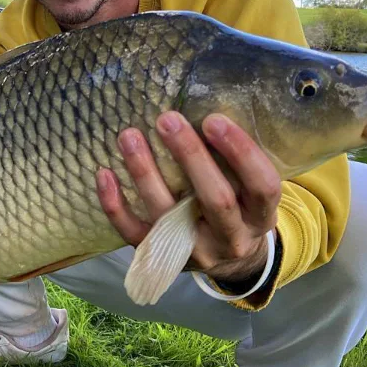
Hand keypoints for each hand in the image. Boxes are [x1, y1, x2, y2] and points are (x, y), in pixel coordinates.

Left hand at [96, 112, 279, 284]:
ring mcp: (195, 252)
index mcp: (260, 217)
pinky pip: (133, 232)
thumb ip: (235, 161)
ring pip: (167, 214)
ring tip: (129, 136)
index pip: (261, 186)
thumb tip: (202, 104)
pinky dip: (115, 204)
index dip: (241, 152)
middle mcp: (231, 238)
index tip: (213, 120)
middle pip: (216, 200)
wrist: (229, 262)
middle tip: (167, 119)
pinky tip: (104, 173)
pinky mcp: (161, 257)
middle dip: (190, 156)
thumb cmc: (238, 208)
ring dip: (145, 171)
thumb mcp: (250, 190)